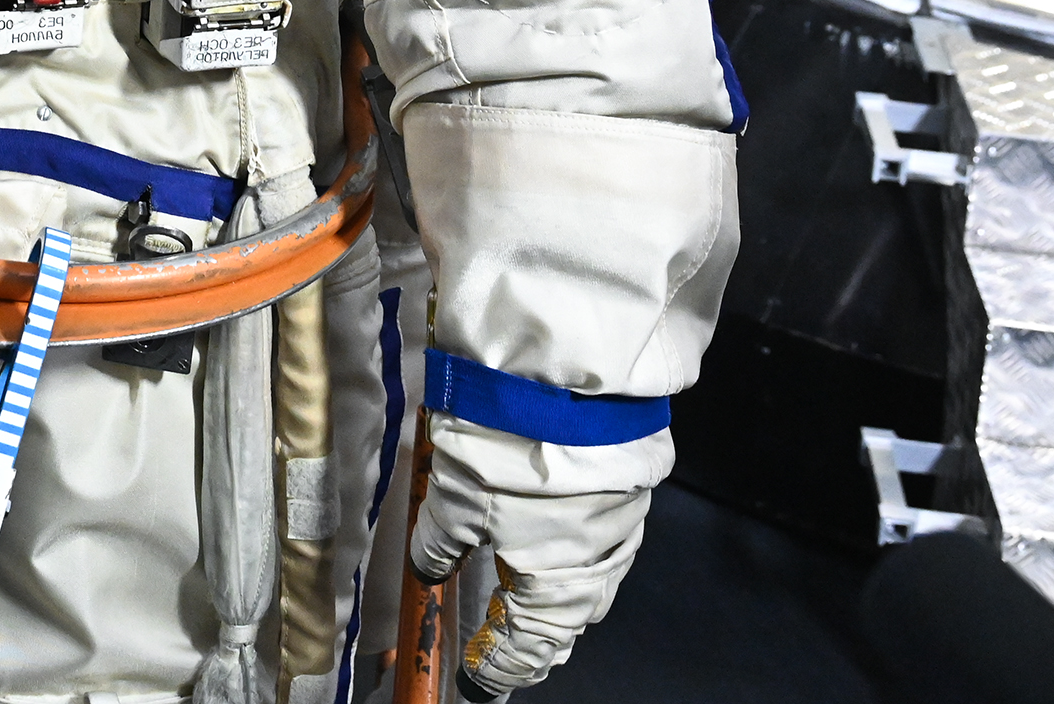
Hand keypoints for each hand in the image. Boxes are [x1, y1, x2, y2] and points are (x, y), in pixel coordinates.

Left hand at [409, 416, 670, 694]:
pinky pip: (602, 539)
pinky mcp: (625, 485)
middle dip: (536, 638)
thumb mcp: (454, 500)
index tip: (478, 681)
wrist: (568, 379)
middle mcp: (600, 565)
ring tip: (533, 603)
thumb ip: (440, 544)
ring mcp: (620, 524)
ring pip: (592, 579)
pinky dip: (576, 552)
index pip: (529, 647)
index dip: (499, 666)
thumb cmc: (510, 450)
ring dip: (560, 595)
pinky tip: (558, 541)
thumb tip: (428, 570)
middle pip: (568, 618)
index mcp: (559, 585)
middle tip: (507, 649)